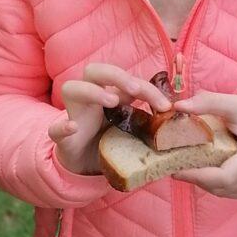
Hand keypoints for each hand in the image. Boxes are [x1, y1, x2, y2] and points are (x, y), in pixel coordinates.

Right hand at [48, 63, 171, 175]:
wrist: (84, 166)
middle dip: (117, 76)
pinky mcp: (62, 137)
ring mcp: (73, 114)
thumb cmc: (110, 142)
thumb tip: (181, 121)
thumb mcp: (134, 130)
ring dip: (91, 91)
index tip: (166, 106)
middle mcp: (90, 99)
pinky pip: (55, 127)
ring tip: (111, 101)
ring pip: (71, 88)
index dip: (148, 89)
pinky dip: (62, 126)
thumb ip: (151, 123)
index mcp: (110, 94)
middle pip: (95, 70)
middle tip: (136, 91)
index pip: (128, 81)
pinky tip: (72, 127)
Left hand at [171, 92, 236, 197]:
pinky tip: (205, 172)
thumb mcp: (234, 104)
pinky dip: (216, 184)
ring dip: (204, 183)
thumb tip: (179, 107)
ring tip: (187, 168)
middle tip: (176, 167)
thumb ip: (208, 103)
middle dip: (197, 179)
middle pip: (221, 187)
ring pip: (225, 192)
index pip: (225, 177)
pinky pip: (232, 192)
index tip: (176, 170)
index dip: (198, 176)